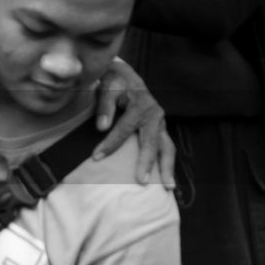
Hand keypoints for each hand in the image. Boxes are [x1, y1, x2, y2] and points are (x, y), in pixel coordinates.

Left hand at [93, 60, 175, 188]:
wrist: (127, 77)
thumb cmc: (115, 82)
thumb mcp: (108, 86)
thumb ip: (104, 106)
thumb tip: (101, 127)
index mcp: (141, 105)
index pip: (124, 129)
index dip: (110, 144)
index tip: (96, 157)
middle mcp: (155, 115)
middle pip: (152, 142)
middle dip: (147, 163)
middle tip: (141, 181)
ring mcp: (161, 124)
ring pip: (167, 148)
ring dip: (167, 168)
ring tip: (168, 188)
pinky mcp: (161, 130)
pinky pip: (166, 148)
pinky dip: (167, 164)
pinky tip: (166, 180)